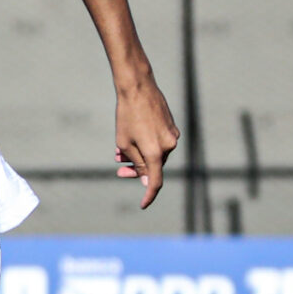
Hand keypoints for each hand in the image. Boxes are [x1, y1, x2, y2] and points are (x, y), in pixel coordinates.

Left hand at [114, 81, 178, 208]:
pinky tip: (131, 140)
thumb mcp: (125, 143)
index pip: (155, 181)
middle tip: (119, 169)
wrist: (138, 89)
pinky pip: (159, 143)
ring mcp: (172, 135)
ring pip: (155, 154)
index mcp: (156, 153)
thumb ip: (136, 163)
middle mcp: (169, 145)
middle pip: (153, 167)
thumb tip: (145, 180)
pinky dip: (146, 146)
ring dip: (138, 156)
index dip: (149, 195)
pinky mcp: (172, 127)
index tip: (143, 204)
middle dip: (135, 170)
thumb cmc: (127, 116)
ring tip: (120, 153)